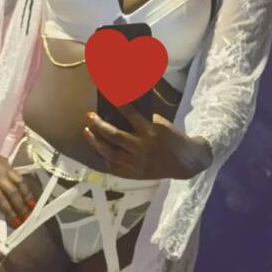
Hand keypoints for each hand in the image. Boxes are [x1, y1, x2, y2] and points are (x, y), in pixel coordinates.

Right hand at [0, 143, 34, 229]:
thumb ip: (4, 169)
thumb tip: (12, 178)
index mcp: (5, 167)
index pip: (20, 182)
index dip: (27, 194)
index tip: (32, 205)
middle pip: (13, 192)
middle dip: (20, 206)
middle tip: (26, 217)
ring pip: (0, 198)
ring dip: (8, 211)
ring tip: (14, 222)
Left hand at [83, 106, 212, 179]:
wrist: (185, 162)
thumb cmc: (172, 139)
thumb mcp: (161, 125)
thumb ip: (143, 120)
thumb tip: (120, 111)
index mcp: (151, 132)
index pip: (131, 116)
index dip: (118, 105)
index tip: (108, 96)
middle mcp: (142, 148)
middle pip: (115, 136)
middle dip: (100, 125)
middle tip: (90, 116)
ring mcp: (137, 163)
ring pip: (110, 153)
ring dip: (96, 142)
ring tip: (87, 131)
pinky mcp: (135, 174)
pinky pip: (114, 167)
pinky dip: (104, 158)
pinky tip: (98, 150)